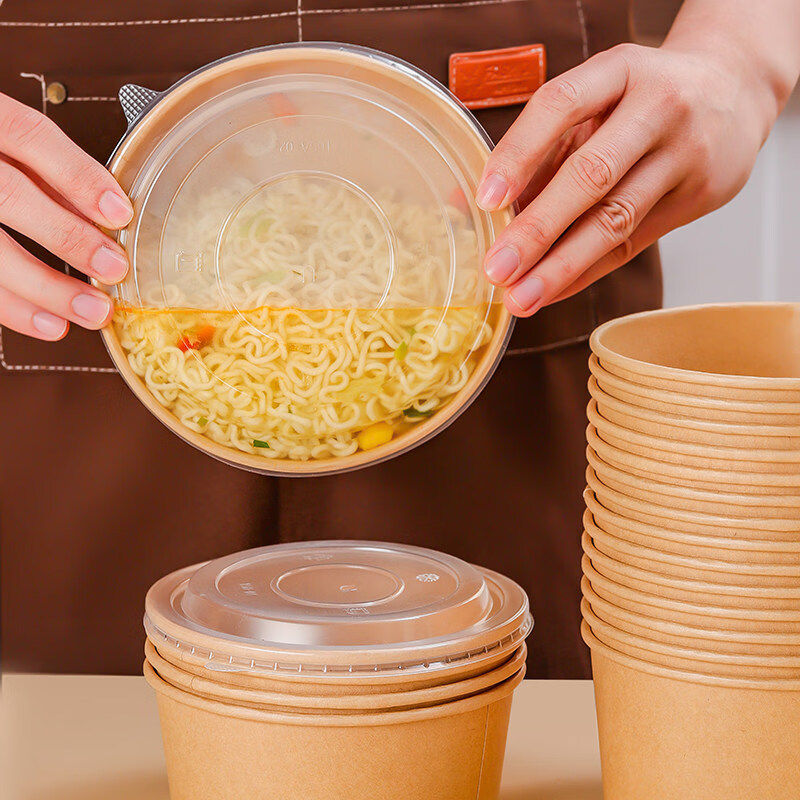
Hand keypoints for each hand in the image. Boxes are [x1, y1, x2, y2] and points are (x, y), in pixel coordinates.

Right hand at [0, 92, 131, 339]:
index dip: (77, 174)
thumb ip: (49, 170)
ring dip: (43, 286)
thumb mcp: (6, 139)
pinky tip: (48, 323)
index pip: (28, 133)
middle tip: (113, 269)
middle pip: (7, 194)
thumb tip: (108, 216)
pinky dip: (10, 307)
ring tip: (90, 311)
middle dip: (67, 236)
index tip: (119, 213)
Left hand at [476, 41, 782, 316]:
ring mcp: (684, 154)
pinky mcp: (697, 197)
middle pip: (591, 174)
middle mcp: (659, 107)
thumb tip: (468, 204)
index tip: (485, 199)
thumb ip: (537, 150)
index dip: (519, 153)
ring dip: (561, 266)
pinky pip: (632, 243)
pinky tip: (553, 290)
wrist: (735, 91)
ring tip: (520, 297)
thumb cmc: (642, 100)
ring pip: (615, 219)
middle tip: (497, 269)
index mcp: (620, 70)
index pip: (560, 105)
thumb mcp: (593, 102)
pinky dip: (587, 271)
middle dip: (538, 229)